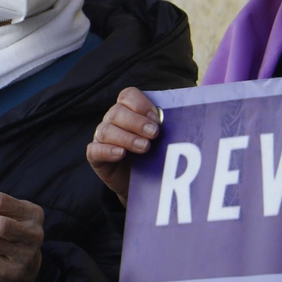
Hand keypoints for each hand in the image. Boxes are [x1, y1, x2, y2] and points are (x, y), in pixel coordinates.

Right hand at [85, 87, 162, 206]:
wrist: (144, 185)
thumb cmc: (155, 156)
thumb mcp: (163, 139)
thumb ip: (169, 126)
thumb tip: (187, 117)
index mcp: (128, 110)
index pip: (128, 96)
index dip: (141, 104)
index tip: (157, 118)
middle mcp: (113, 121)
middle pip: (117, 112)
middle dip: (137, 122)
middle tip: (154, 134)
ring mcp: (102, 138)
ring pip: (106, 130)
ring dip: (126, 137)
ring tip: (144, 148)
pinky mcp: (96, 157)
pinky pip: (94, 150)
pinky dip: (107, 150)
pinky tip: (120, 153)